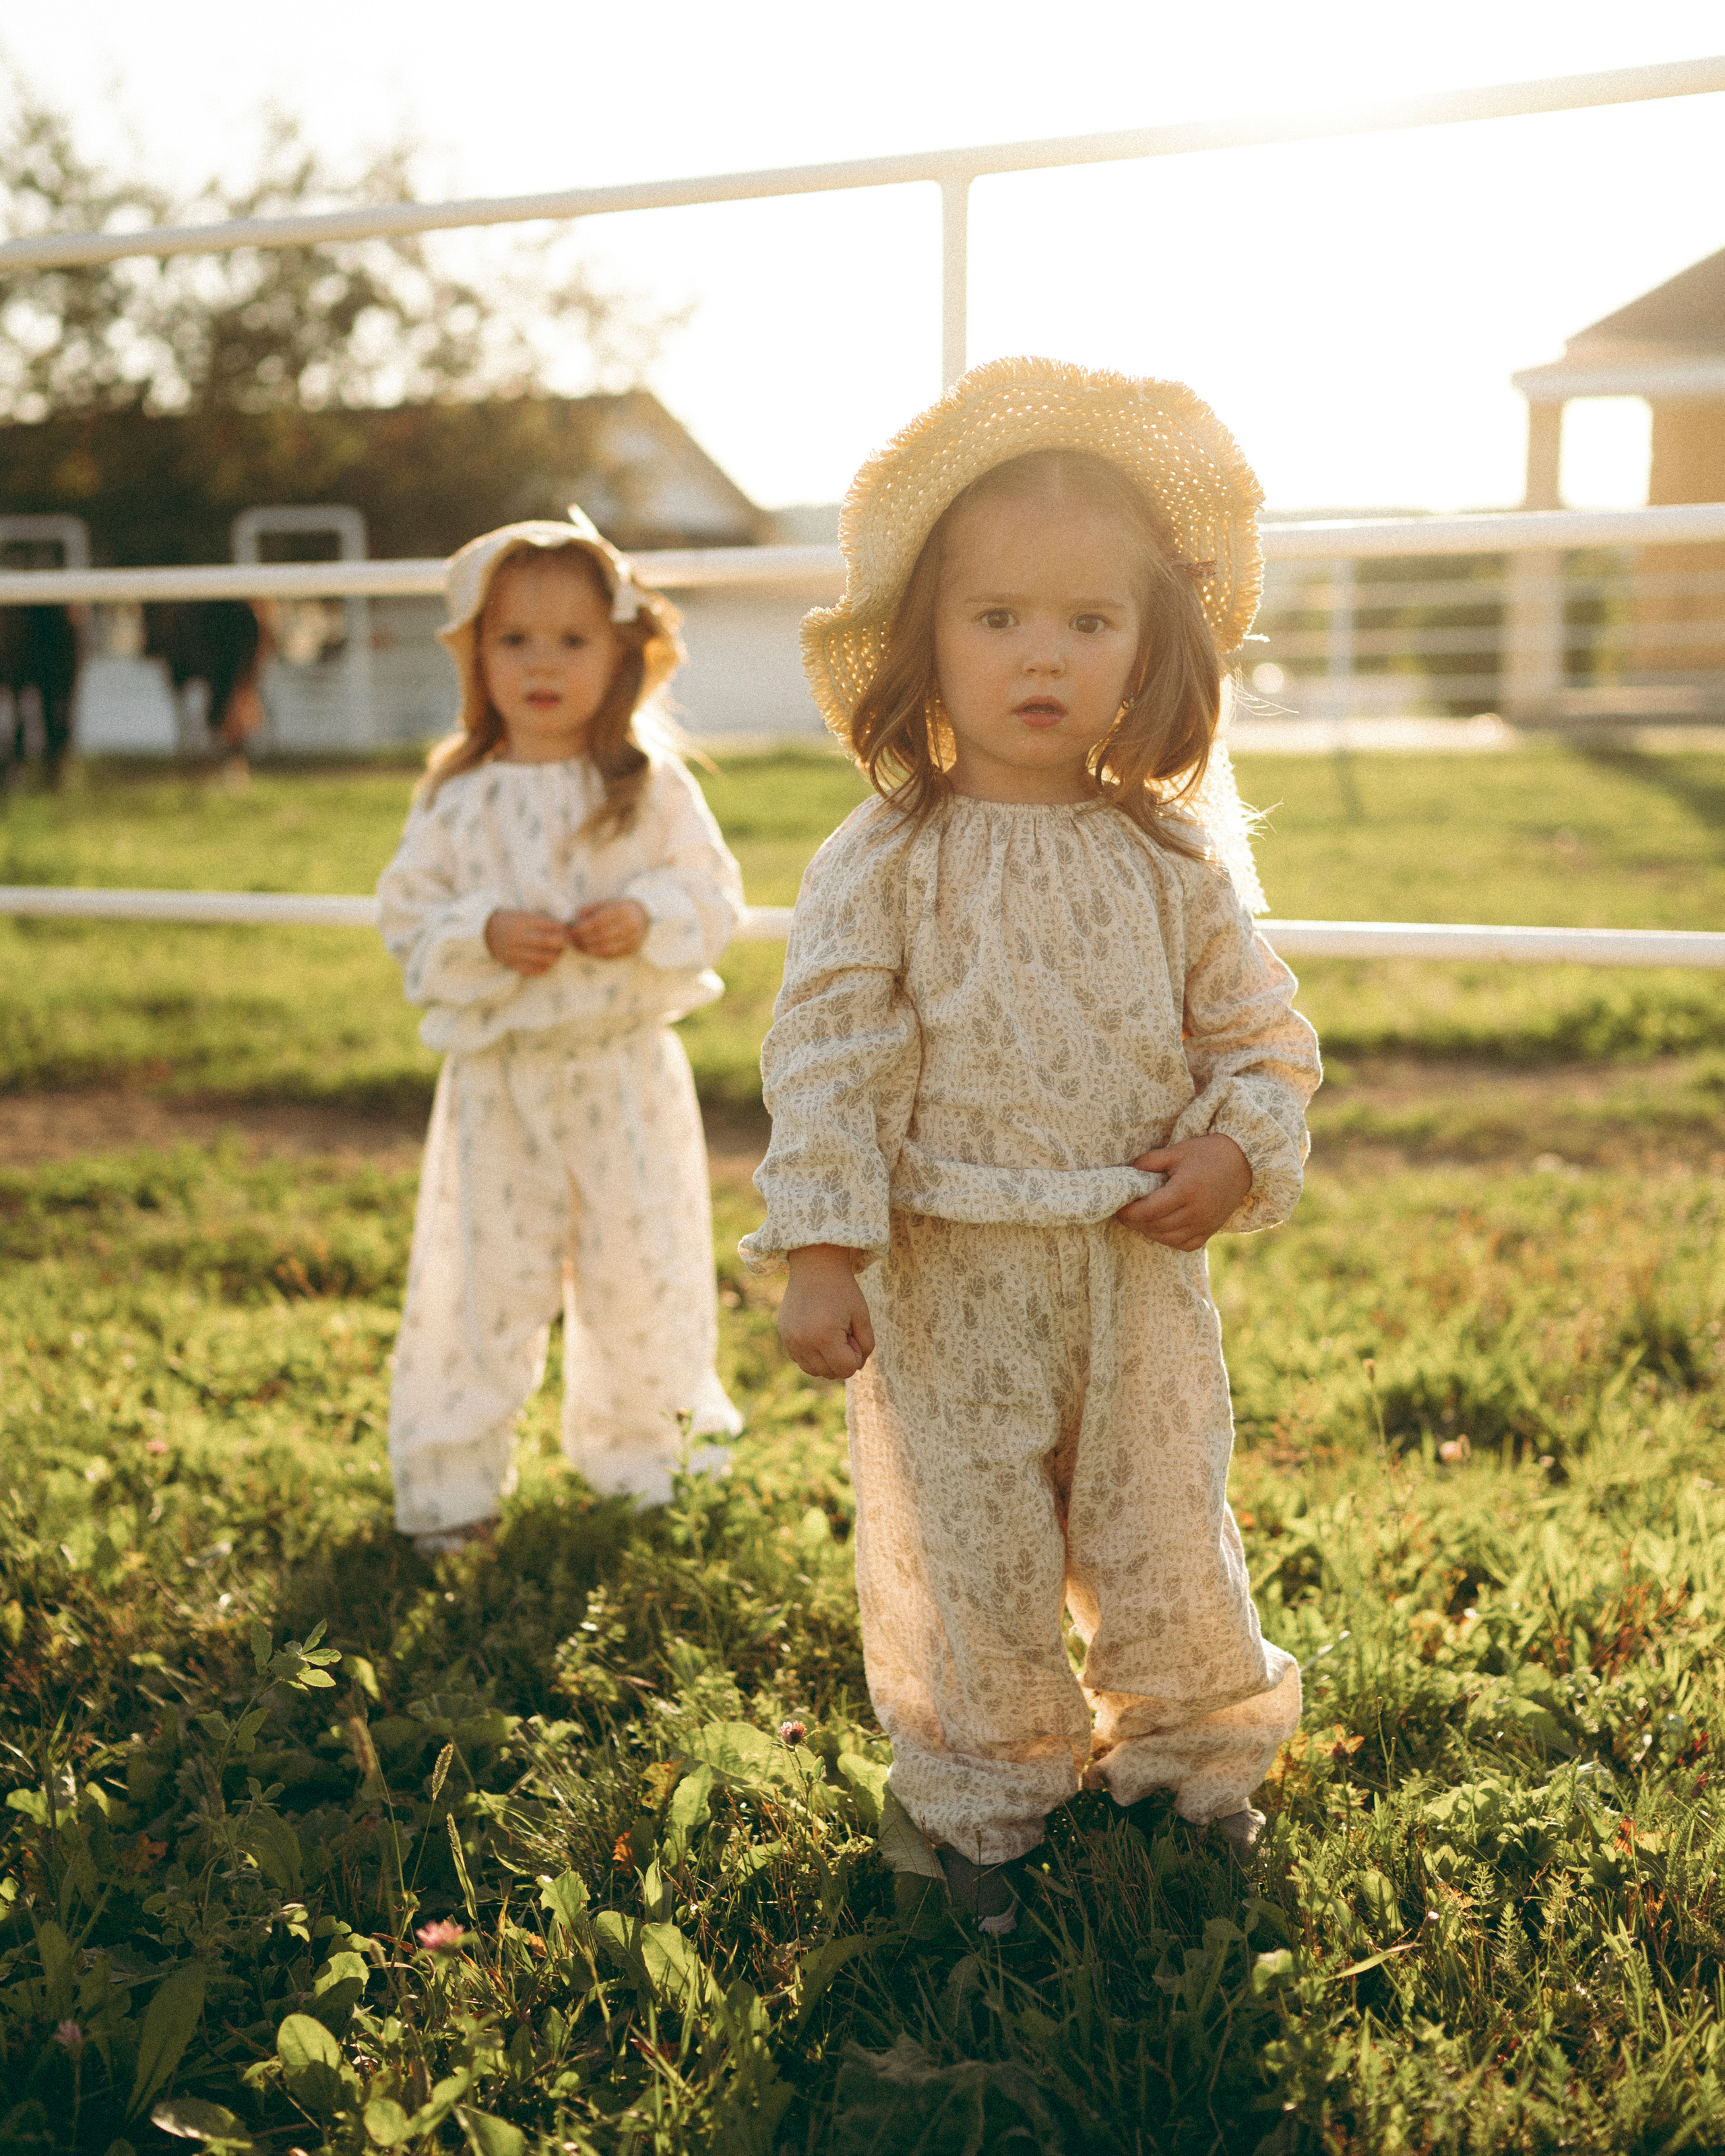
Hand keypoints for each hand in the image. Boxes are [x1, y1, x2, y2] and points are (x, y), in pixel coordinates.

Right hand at [485, 909, 571, 976]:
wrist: (485, 931)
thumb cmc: (511, 921)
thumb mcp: (523, 915)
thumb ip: (541, 921)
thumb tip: (565, 929)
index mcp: (522, 922)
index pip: (548, 925)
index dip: (561, 929)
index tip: (567, 930)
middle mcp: (518, 937)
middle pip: (546, 942)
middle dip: (561, 943)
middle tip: (565, 943)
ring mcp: (515, 952)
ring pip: (542, 958)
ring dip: (555, 957)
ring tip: (558, 953)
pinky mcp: (512, 964)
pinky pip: (533, 970)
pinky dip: (544, 968)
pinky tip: (546, 962)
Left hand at [570, 899, 649, 959]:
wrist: (645, 915)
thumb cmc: (621, 908)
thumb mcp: (607, 903)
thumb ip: (591, 909)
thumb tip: (575, 920)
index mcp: (623, 910)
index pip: (598, 922)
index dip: (583, 928)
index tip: (572, 931)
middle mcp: (630, 925)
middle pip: (601, 936)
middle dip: (583, 940)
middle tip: (572, 940)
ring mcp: (633, 939)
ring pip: (606, 948)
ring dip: (589, 949)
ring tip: (578, 946)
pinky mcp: (632, 949)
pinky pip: (612, 954)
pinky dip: (598, 954)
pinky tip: (589, 951)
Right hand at [778, 1244, 875, 1378]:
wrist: (815, 1266)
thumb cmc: (842, 1289)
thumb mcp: (862, 1315)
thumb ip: (866, 1345)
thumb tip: (856, 1367)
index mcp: (824, 1336)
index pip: (846, 1370)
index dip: (856, 1355)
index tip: (853, 1333)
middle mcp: (803, 1342)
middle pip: (829, 1373)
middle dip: (842, 1358)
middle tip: (844, 1331)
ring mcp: (790, 1340)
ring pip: (814, 1370)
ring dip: (827, 1360)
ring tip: (831, 1333)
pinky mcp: (784, 1335)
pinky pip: (800, 1359)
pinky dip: (812, 1354)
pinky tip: (818, 1333)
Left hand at [1115, 1134, 1251, 1251]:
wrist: (1243, 1162)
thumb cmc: (1208, 1153)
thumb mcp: (1177, 1150)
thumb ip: (1150, 1161)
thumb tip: (1127, 1172)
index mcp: (1186, 1190)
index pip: (1149, 1211)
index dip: (1129, 1213)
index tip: (1119, 1208)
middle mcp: (1196, 1211)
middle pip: (1156, 1226)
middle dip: (1135, 1222)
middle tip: (1125, 1213)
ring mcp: (1205, 1224)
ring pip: (1168, 1239)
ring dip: (1149, 1232)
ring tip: (1140, 1220)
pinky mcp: (1211, 1230)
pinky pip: (1185, 1245)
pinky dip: (1169, 1240)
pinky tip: (1161, 1228)